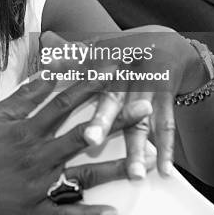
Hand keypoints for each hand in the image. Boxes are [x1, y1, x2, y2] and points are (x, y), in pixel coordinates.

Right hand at [0, 77, 154, 214]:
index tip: (111, 72)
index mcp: (26, 131)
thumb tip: (47, 74)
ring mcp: (38, 184)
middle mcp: (37, 156)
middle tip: (144, 108)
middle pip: (83, 135)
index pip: (64, 103)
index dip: (89, 86)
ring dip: (115, 166)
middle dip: (116, 120)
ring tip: (145, 160)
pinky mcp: (35, 207)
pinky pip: (65, 212)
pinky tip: (112, 211)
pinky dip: (88, 213)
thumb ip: (22, 97)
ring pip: (83, 175)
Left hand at [40, 28, 205, 179]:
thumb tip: (45, 42)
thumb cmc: (121, 49)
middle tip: (91, 139)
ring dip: (137, 147)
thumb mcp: (98, 46)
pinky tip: (164, 169)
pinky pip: (166, 124)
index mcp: (104, 59)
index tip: (53, 77)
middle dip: (103, 119)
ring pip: (140, 119)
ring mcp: (147, 85)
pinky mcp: (165, 97)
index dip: (69, 70)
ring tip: (134, 173)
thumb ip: (71, 50)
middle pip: (112, 97)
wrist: (164, 43)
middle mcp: (125, 72)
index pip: (84, 66)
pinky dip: (168, 148)